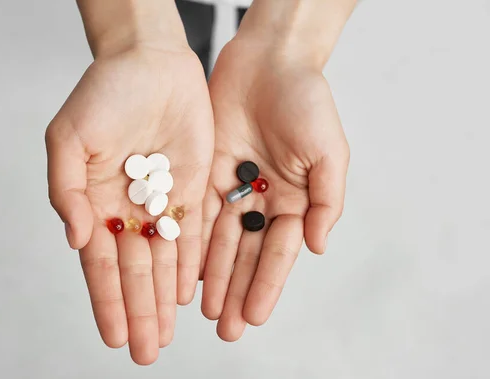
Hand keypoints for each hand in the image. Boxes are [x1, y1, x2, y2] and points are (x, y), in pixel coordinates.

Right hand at [45, 43, 212, 362]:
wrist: (149, 61)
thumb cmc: (103, 92)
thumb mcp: (68, 137)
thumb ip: (66, 189)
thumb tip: (75, 239)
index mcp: (94, 200)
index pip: (100, 262)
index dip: (107, 299)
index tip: (114, 336)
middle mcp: (127, 208)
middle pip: (134, 269)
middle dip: (139, 311)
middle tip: (145, 352)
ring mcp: (161, 199)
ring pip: (164, 259)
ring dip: (163, 298)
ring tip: (165, 335)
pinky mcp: (193, 187)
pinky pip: (192, 233)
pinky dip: (190, 264)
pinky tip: (188, 293)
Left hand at [200, 37, 348, 340]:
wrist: (268, 61)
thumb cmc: (306, 100)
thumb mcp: (329, 151)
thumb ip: (326, 201)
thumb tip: (316, 247)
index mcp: (295, 199)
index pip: (278, 252)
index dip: (266, 285)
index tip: (254, 317)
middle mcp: (263, 199)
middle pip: (247, 254)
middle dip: (236, 291)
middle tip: (225, 329)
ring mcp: (233, 187)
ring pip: (220, 241)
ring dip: (212, 276)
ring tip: (203, 310)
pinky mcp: (206, 172)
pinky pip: (197, 213)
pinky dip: (191, 242)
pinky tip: (184, 269)